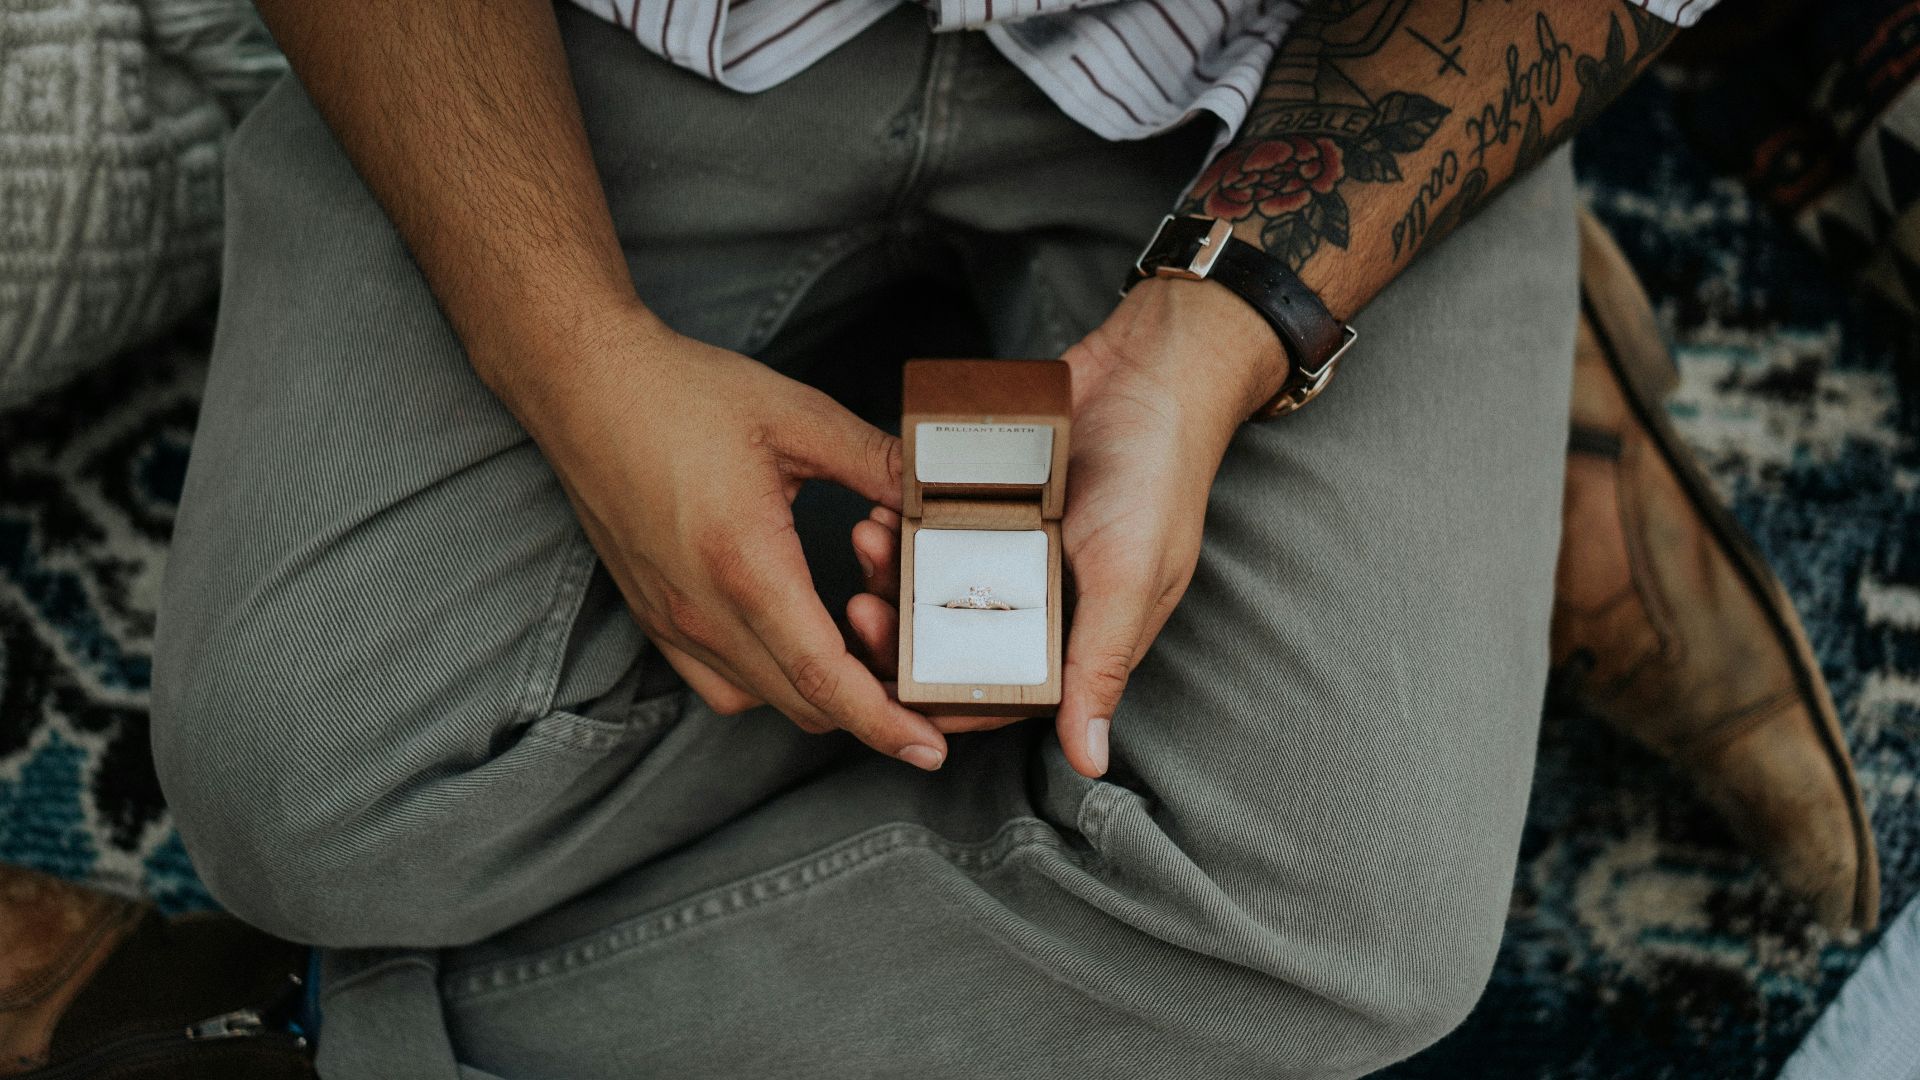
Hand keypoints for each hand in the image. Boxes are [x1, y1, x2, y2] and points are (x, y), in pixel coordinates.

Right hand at [501, 307, 950, 770]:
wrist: (581, 386)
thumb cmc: (681, 393)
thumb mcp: (797, 416)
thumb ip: (877, 461)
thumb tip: (939, 488)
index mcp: (745, 565)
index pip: (825, 677)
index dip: (885, 722)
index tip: (932, 751)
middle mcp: (703, 611)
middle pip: (806, 703)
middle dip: (875, 705)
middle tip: (927, 680)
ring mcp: (671, 622)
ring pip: (767, 698)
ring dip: (825, 685)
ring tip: (867, 628)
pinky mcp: (654, 618)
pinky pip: (724, 682)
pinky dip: (776, 678)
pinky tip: (802, 631)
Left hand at [845, 278, 1285, 777]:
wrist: (1154, 370)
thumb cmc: (1160, 476)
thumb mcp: (1132, 578)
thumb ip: (1100, 665)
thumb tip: (1088, 762)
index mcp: (1073, 635)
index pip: (994, 692)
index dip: (938, 698)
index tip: (885, 683)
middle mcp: (1036, 599)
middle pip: (950, 640)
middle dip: (899, 630)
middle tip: (861, 606)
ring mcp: (1008, 547)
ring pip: (932, 580)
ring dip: (893, 569)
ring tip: (867, 536)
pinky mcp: (990, 498)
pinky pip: (935, 520)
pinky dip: (907, 517)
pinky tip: (882, 504)